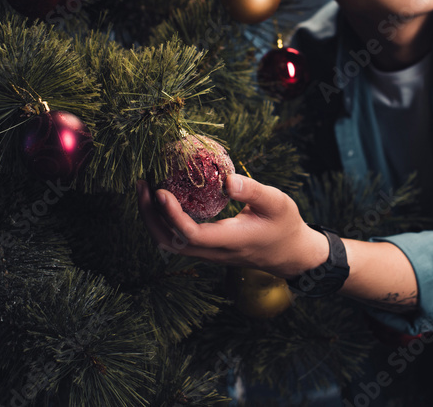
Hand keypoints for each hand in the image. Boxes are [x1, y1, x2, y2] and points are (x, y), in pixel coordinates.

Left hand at [135, 174, 328, 278]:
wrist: (290, 253)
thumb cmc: (285, 224)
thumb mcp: (277, 202)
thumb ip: (253, 190)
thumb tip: (226, 179)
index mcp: (232, 241)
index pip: (192, 235)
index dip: (172, 216)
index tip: (160, 192)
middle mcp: (215, 252)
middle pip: (171, 243)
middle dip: (150, 216)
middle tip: (142, 185)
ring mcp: (209, 253)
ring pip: (170, 244)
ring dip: (153, 219)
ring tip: (145, 189)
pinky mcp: (207, 249)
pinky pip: (177, 239)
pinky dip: (163, 221)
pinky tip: (162, 199)